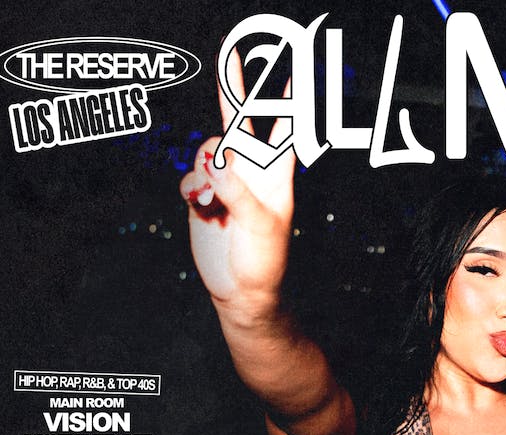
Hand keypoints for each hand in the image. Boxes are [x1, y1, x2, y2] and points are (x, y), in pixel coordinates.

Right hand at [179, 53, 295, 319]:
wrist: (241, 290)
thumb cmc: (265, 259)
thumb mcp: (260, 225)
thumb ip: (239, 192)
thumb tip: (218, 163)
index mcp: (275, 174)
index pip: (283, 129)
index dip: (287, 102)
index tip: (292, 73)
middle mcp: (251, 172)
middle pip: (238, 122)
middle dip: (233, 88)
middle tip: (230, 51)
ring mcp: (226, 182)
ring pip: (206, 152)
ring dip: (205, 172)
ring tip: (215, 202)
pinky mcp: (203, 195)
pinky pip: (190, 178)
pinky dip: (193, 191)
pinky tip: (205, 210)